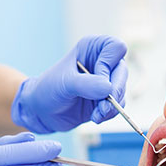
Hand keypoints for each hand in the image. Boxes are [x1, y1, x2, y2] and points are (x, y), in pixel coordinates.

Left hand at [11, 35, 127, 132]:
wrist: (42, 111)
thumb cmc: (49, 89)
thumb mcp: (65, 83)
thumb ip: (86, 84)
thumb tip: (108, 89)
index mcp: (93, 48)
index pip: (116, 48)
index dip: (109, 66)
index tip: (96, 80)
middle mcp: (103, 62)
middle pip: (122, 72)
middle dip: (114, 92)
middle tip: (103, 107)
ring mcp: (106, 81)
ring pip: (122, 91)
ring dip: (111, 107)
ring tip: (96, 115)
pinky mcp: (107, 98)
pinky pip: (118, 105)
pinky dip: (109, 113)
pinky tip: (95, 117)